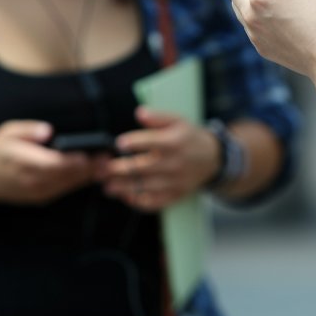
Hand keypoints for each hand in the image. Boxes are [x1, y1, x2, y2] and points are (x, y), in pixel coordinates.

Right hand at [0, 120, 98, 204]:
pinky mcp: (42, 198)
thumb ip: (27, 130)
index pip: (50, 164)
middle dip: (87, 167)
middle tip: (106, 156)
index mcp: (20, 162)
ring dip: (87, 175)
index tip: (88, 153)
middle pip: (64, 175)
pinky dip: (80, 181)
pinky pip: (65, 189)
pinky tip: (94, 170)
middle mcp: (29, 180)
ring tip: (106, 162)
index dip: (71, 161)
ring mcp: (36, 192)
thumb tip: (48, 131)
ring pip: (67, 184)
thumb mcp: (7, 132)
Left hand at [96, 107, 220, 211]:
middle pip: (143, 167)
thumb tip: (139, 113)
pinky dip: (138, 202)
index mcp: (175, 142)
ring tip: (107, 186)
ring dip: (123, 188)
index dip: (134, 142)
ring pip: (145, 187)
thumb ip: (158, 116)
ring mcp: (175, 181)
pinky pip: (155, 202)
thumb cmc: (189, 137)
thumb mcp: (178, 121)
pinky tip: (125, 197)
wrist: (213, 159)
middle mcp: (175, 163)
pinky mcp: (175, 195)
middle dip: (120, 169)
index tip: (118, 143)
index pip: (151, 141)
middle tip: (102, 169)